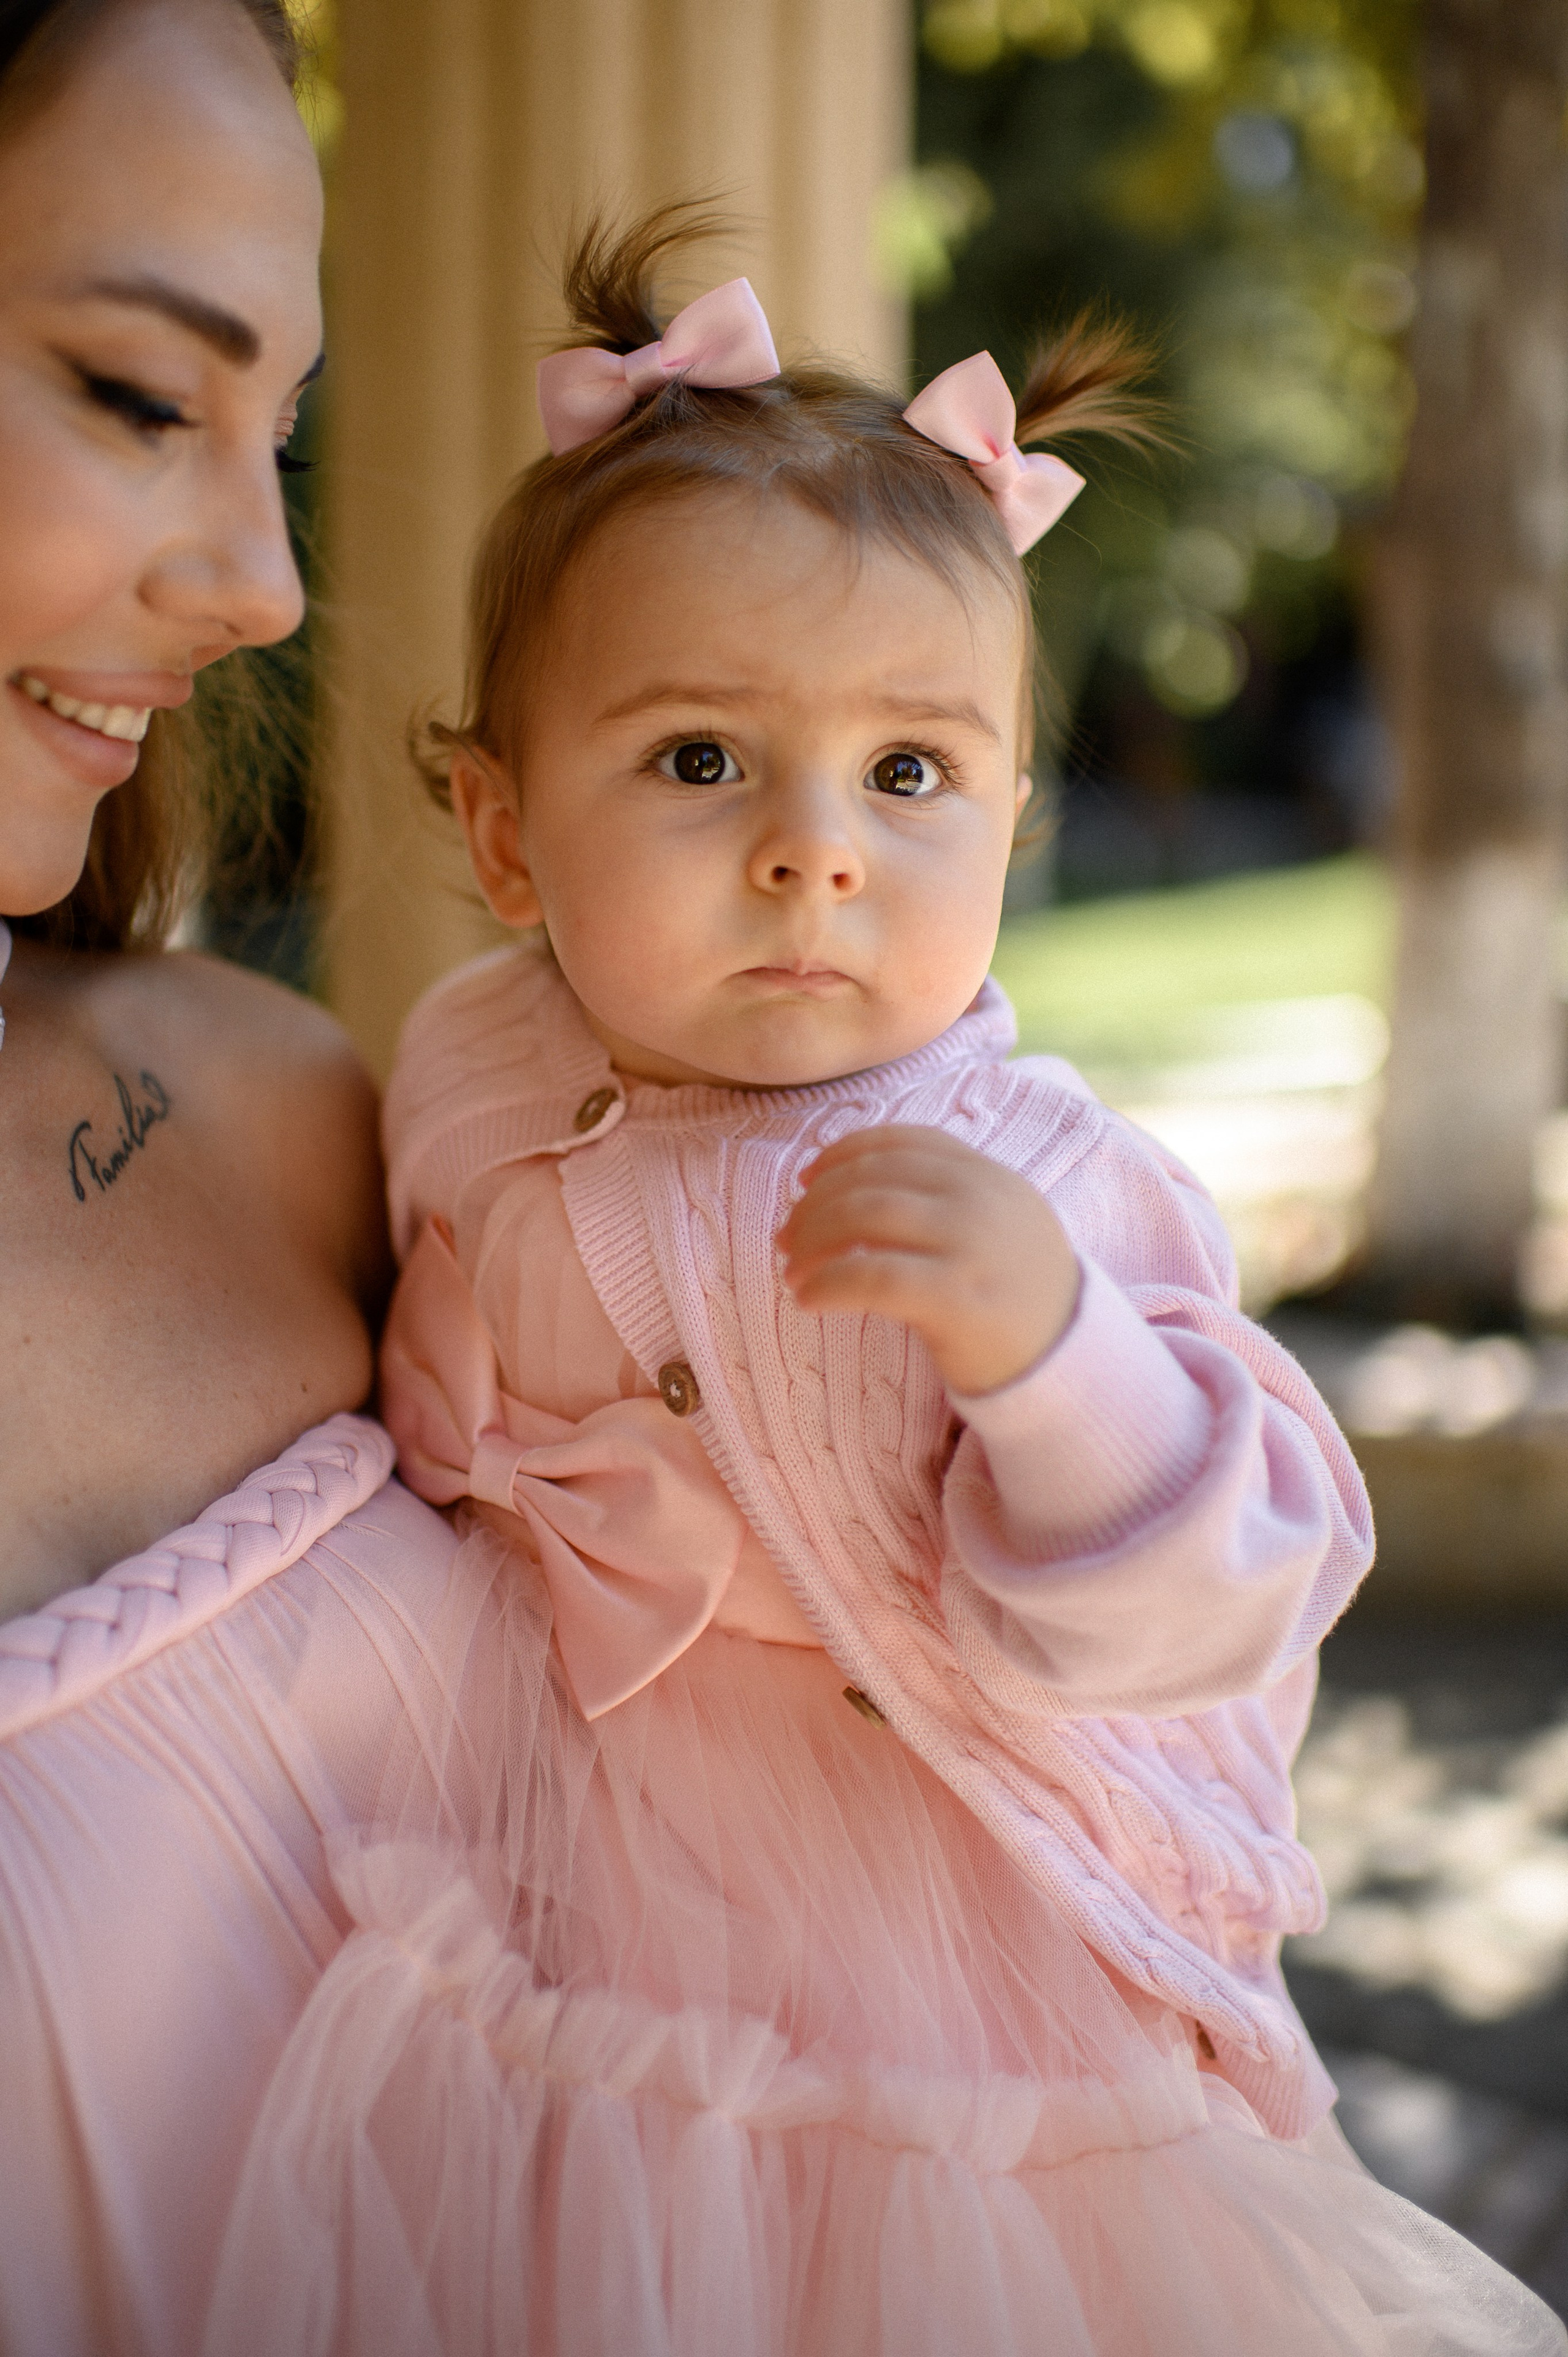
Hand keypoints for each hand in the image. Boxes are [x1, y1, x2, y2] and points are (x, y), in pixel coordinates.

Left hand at [777, 1124, 1080, 1395]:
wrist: (1069, 1368)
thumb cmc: (1015, 1300)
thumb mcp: (996, 1227)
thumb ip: (944, 1197)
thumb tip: (843, 1186)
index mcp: (991, 1176)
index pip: (904, 1142)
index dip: (845, 1153)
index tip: (808, 1178)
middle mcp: (983, 1199)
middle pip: (872, 1179)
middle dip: (815, 1204)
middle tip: (787, 1237)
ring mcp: (972, 1246)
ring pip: (863, 1217)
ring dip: (812, 1240)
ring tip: (793, 1269)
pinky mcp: (957, 1298)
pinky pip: (870, 1276)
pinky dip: (827, 1283)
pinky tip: (807, 1298)